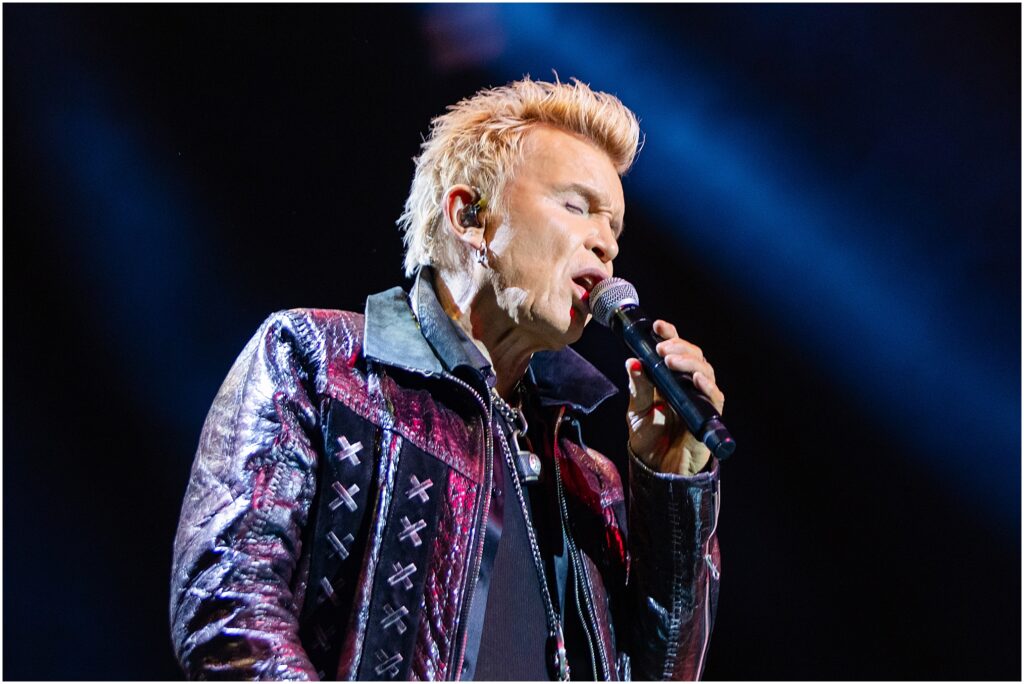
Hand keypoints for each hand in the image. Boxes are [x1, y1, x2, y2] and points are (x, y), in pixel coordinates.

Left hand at [625, 320, 725, 475]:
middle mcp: (687, 384)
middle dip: (678, 347)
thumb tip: (632, 361)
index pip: (674, 350)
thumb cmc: (648, 438)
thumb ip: (637, 387)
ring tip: (670, 360)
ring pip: (704, 370)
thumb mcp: (636, 410)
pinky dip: (706, 385)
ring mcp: (699, 398)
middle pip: (692, 355)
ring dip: (688, 361)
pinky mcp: (708, 415)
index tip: (657, 326)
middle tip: (661, 349)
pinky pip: (714, 397)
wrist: (656, 468)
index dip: (669, 335)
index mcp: (669, 378)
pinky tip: (695, 378)